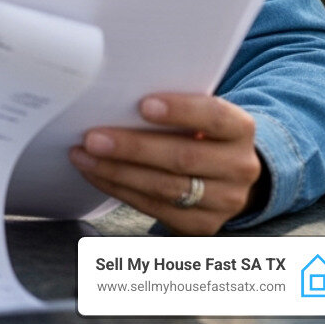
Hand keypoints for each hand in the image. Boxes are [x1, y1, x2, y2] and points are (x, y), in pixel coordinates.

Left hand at [69, 94, 263, 234]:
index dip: (181, 111)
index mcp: (240, 129)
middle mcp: (240, 167)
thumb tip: (115, 98)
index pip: (215, 117)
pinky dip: (120, 190)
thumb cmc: (196, 133)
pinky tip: (96, 174)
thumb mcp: (196, 115)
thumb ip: (170, 108)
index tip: (143, 104)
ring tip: (84, 156)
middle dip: (133, 148)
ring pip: (166, 187)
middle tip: (92, 137)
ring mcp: (225, 201)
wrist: (224, 174)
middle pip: (183, 158)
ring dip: (117, 172)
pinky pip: (155, 209)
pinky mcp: (203, 225)